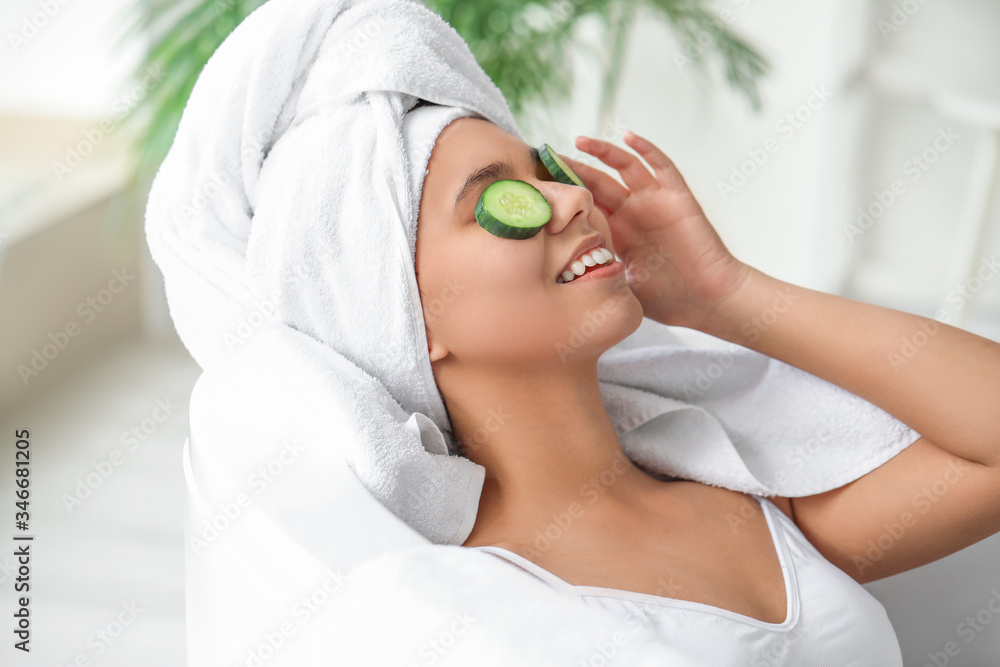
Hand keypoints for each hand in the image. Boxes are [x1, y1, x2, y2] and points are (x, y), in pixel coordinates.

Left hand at [561, 130, 751, 329]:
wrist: (708, 300)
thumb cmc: (669, 299)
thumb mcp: (620, 285)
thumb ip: (597, 276)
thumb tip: (559, 281)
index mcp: (618, 233)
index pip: (586, 206)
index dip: (565, 195)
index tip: (538, 186)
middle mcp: (634, 213)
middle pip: (598, 182)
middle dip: (574, 169)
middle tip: (547, 157)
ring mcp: (655, 203)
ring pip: (625, 167)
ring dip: (603, 152)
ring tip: (578, 141)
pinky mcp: (677, 198)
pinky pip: (661, 166)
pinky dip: (646, 149)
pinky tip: (628, 137)